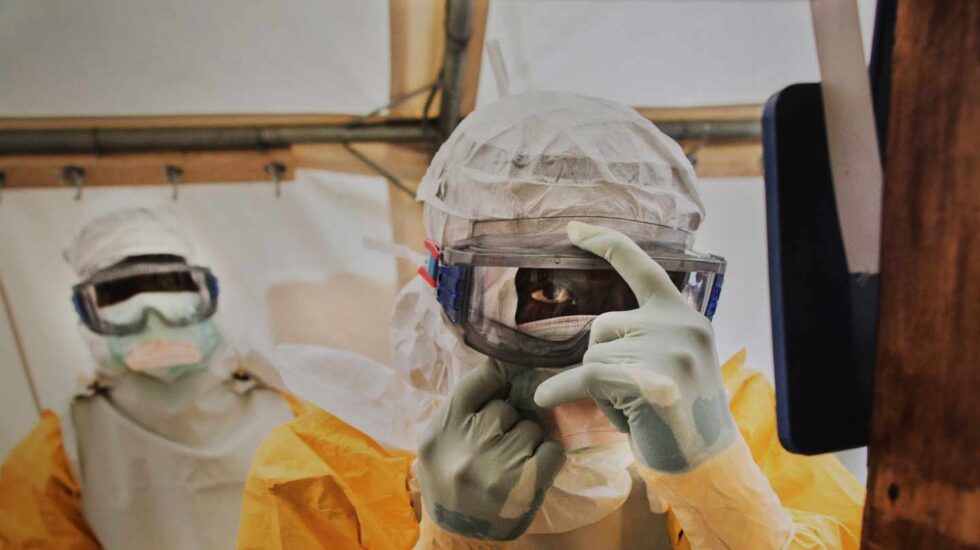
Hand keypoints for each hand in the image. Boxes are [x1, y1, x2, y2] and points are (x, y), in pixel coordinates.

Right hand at [417, 362, 564, 540]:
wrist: (458, 534)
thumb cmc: (449, 481)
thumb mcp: (438, 442)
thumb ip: (462, 407)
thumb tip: (501, 366)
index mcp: (440, 432)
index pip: (476, 381)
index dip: (497, 372)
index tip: (507, 372)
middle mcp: (467, 446)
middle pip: (506, 408)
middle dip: (507, 421)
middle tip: (497, 444)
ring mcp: (497, 466)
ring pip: (531, 428)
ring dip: (527, 441)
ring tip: (510, 461)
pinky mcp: (526, 485)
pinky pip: (552, 450)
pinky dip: (547, 457)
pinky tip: (531, 470)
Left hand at [534, 222, 735, 472]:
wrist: (707, 463)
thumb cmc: (682, 416)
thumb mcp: (674, 361)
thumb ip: (647, 334)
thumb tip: (601, 328)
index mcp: (686, 316)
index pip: (642, 267)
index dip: (606, 244)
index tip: (573, 229)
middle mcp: (681, 326)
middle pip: (604, 326)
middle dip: (605, 360)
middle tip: (636, 396)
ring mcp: (668, 352)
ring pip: (594, 356)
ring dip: (601, 387)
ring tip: (636, 410)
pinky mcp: (647, 380)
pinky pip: (585, 375)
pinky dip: (561, 389)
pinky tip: (546, 399)